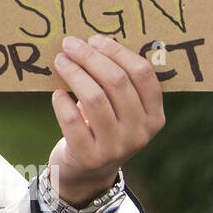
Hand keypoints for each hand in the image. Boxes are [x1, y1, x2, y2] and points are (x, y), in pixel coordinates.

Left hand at [48, 34, 164, 206]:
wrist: (87, 174)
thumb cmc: (101, 128)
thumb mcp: (120, 110)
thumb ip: (117, 83)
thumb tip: (93, 41)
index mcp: (154, 116)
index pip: (142, 74)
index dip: (117, 52)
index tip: (94, 39)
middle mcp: (140, 132)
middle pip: (116, 82)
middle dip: (89, 57)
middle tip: (69, 45)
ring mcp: (116, 147)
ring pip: (94, 98)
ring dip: (74, 73)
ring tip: (60, 62)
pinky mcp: (89, 157)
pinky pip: (73, 121)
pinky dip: (62, 103)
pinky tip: (57, 95)